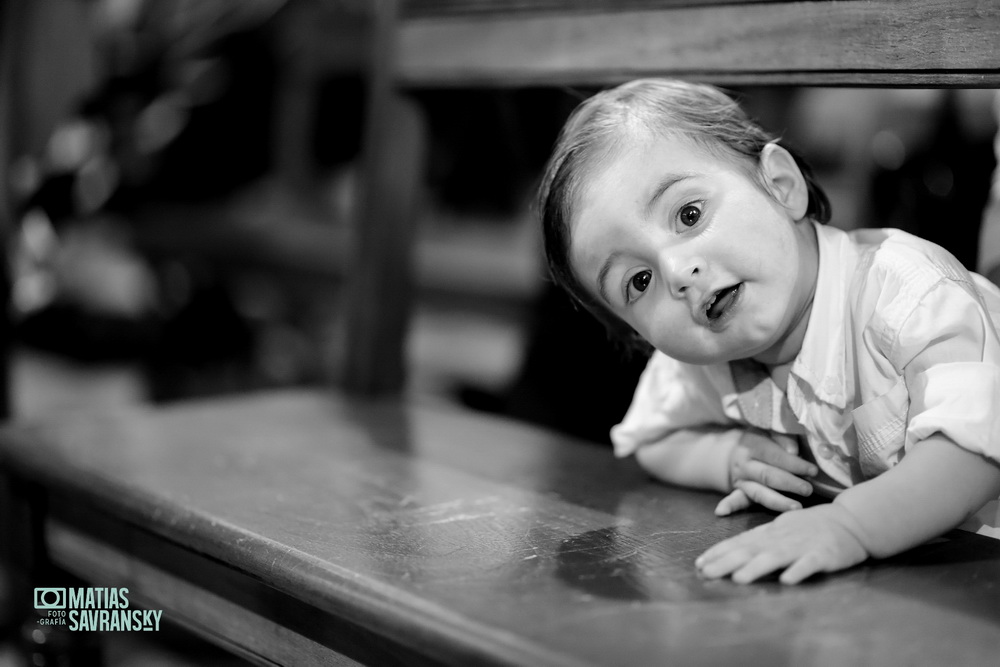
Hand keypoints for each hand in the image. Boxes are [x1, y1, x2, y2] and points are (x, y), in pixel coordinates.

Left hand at [695, 503, 869, 583]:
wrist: (852, 520)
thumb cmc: (812, 527)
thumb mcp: (782, 529)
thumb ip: (759, 540)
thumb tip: (731, 552)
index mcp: (770, 533)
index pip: (740, 542)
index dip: (719, 553)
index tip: (699, 564)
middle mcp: (782, 538)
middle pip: (750, 550)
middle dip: (726, 562)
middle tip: (706, 573)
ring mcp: (802, 546)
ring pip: (776, 557)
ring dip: (757, 568)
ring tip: (739, 579)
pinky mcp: (824, 555)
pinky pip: (809, 564)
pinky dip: (798, 571)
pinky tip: (787, 581)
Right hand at [715, 431, 817, 515]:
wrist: (738, 449)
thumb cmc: (763, 439)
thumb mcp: (769, 430)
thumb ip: (782, 436)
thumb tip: (793, 450)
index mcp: (752, 444)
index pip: (774, 455)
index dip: (793, 463)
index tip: (812, 470)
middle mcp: (744, 463)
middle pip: (767, 475)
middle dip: (789, 483)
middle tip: (808, 489)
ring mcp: (741, 479)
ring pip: (758, 492)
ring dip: (777, 501)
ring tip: (797, 508)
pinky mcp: (739, 491)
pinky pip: (735, 499)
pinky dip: (729, 505)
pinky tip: (721, 512)